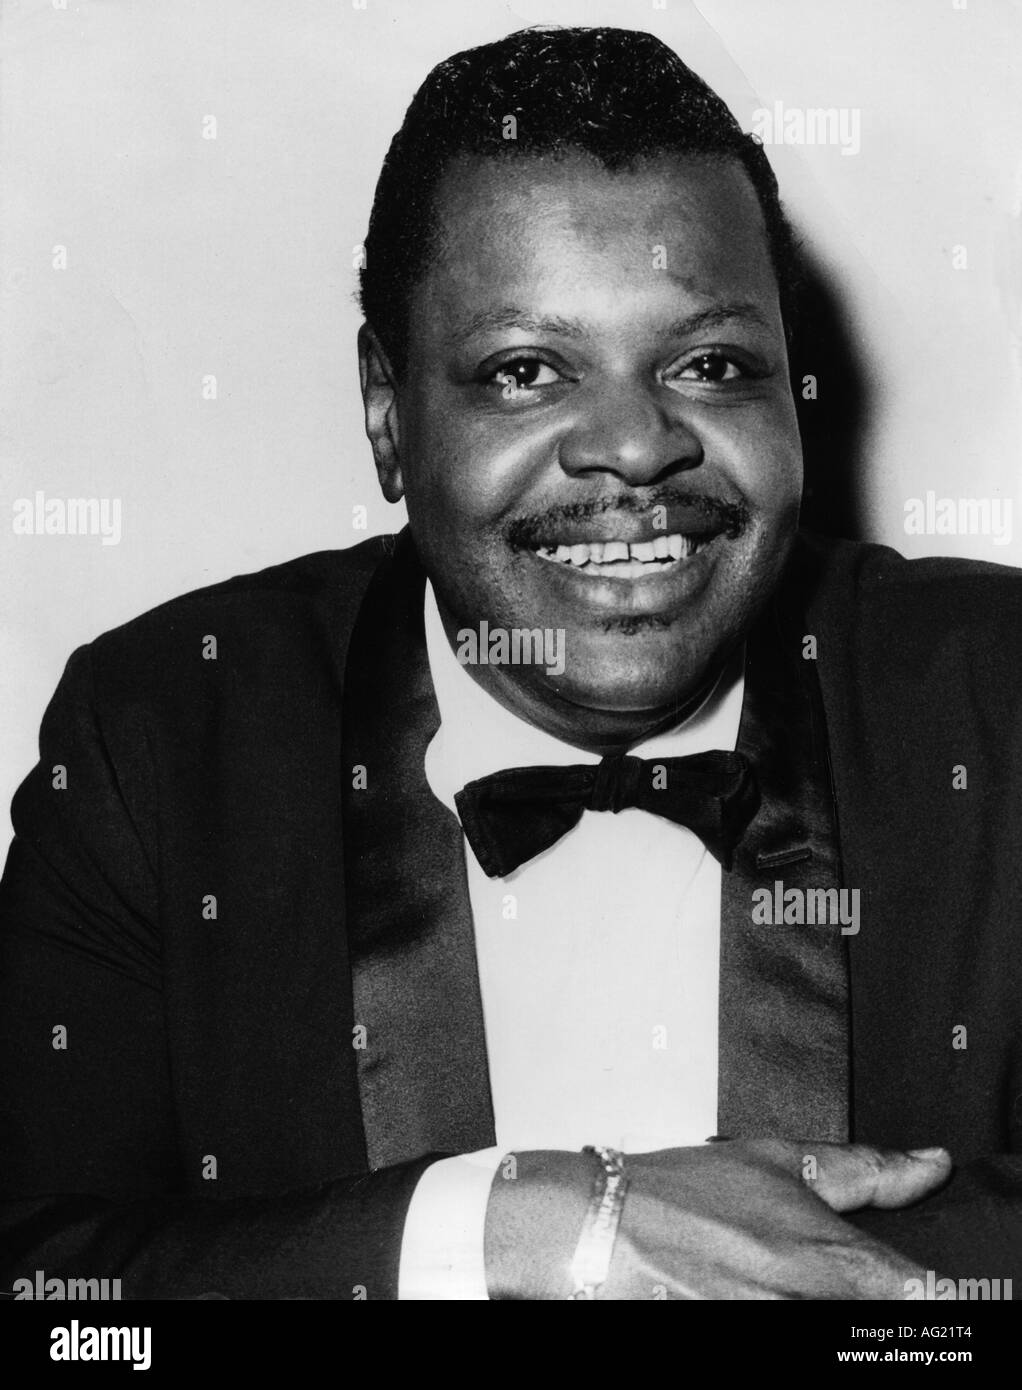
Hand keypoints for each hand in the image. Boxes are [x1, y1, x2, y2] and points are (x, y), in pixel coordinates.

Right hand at [484, 1139, 951, 1299]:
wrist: (606, 1227)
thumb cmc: (681, 1192)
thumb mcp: (777, 1159)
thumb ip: (863, 1170)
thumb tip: (925, 1166)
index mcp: (825, 1256)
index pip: (917, 1291)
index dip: (925, 1285)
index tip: (922, 1281)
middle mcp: (805, 1304)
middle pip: (870, 1312)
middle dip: (857, 1289)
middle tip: (802, 1261)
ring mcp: (773, 1329)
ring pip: (829, 1320)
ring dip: (813, 1298)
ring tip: (763, 1269)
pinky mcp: (744, 1344)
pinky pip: (785, 1328)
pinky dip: (776, 1304)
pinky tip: (744, 1284)